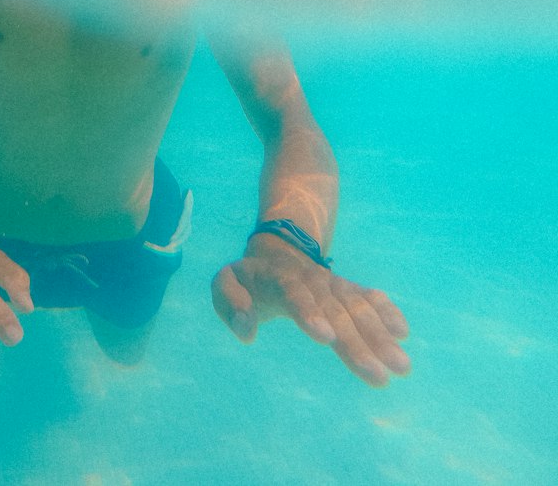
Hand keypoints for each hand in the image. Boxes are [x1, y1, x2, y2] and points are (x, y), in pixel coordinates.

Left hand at [211, 235, 409, 385]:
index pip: (295, 294)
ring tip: (401, 365)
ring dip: (380, 336)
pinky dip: (387, 311)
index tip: (326, 337)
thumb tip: (248, 326)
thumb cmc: (249, 280)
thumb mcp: (224, 284)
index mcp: (278, 279)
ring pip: (358, 307)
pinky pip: (369, 297)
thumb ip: (229, 301)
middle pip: (335, 310)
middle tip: (378, 376)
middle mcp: (311, 280)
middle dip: (357, 343)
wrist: (278, 250)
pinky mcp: (347, 290)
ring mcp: (332, 284)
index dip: (309, 313)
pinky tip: (402, 332)